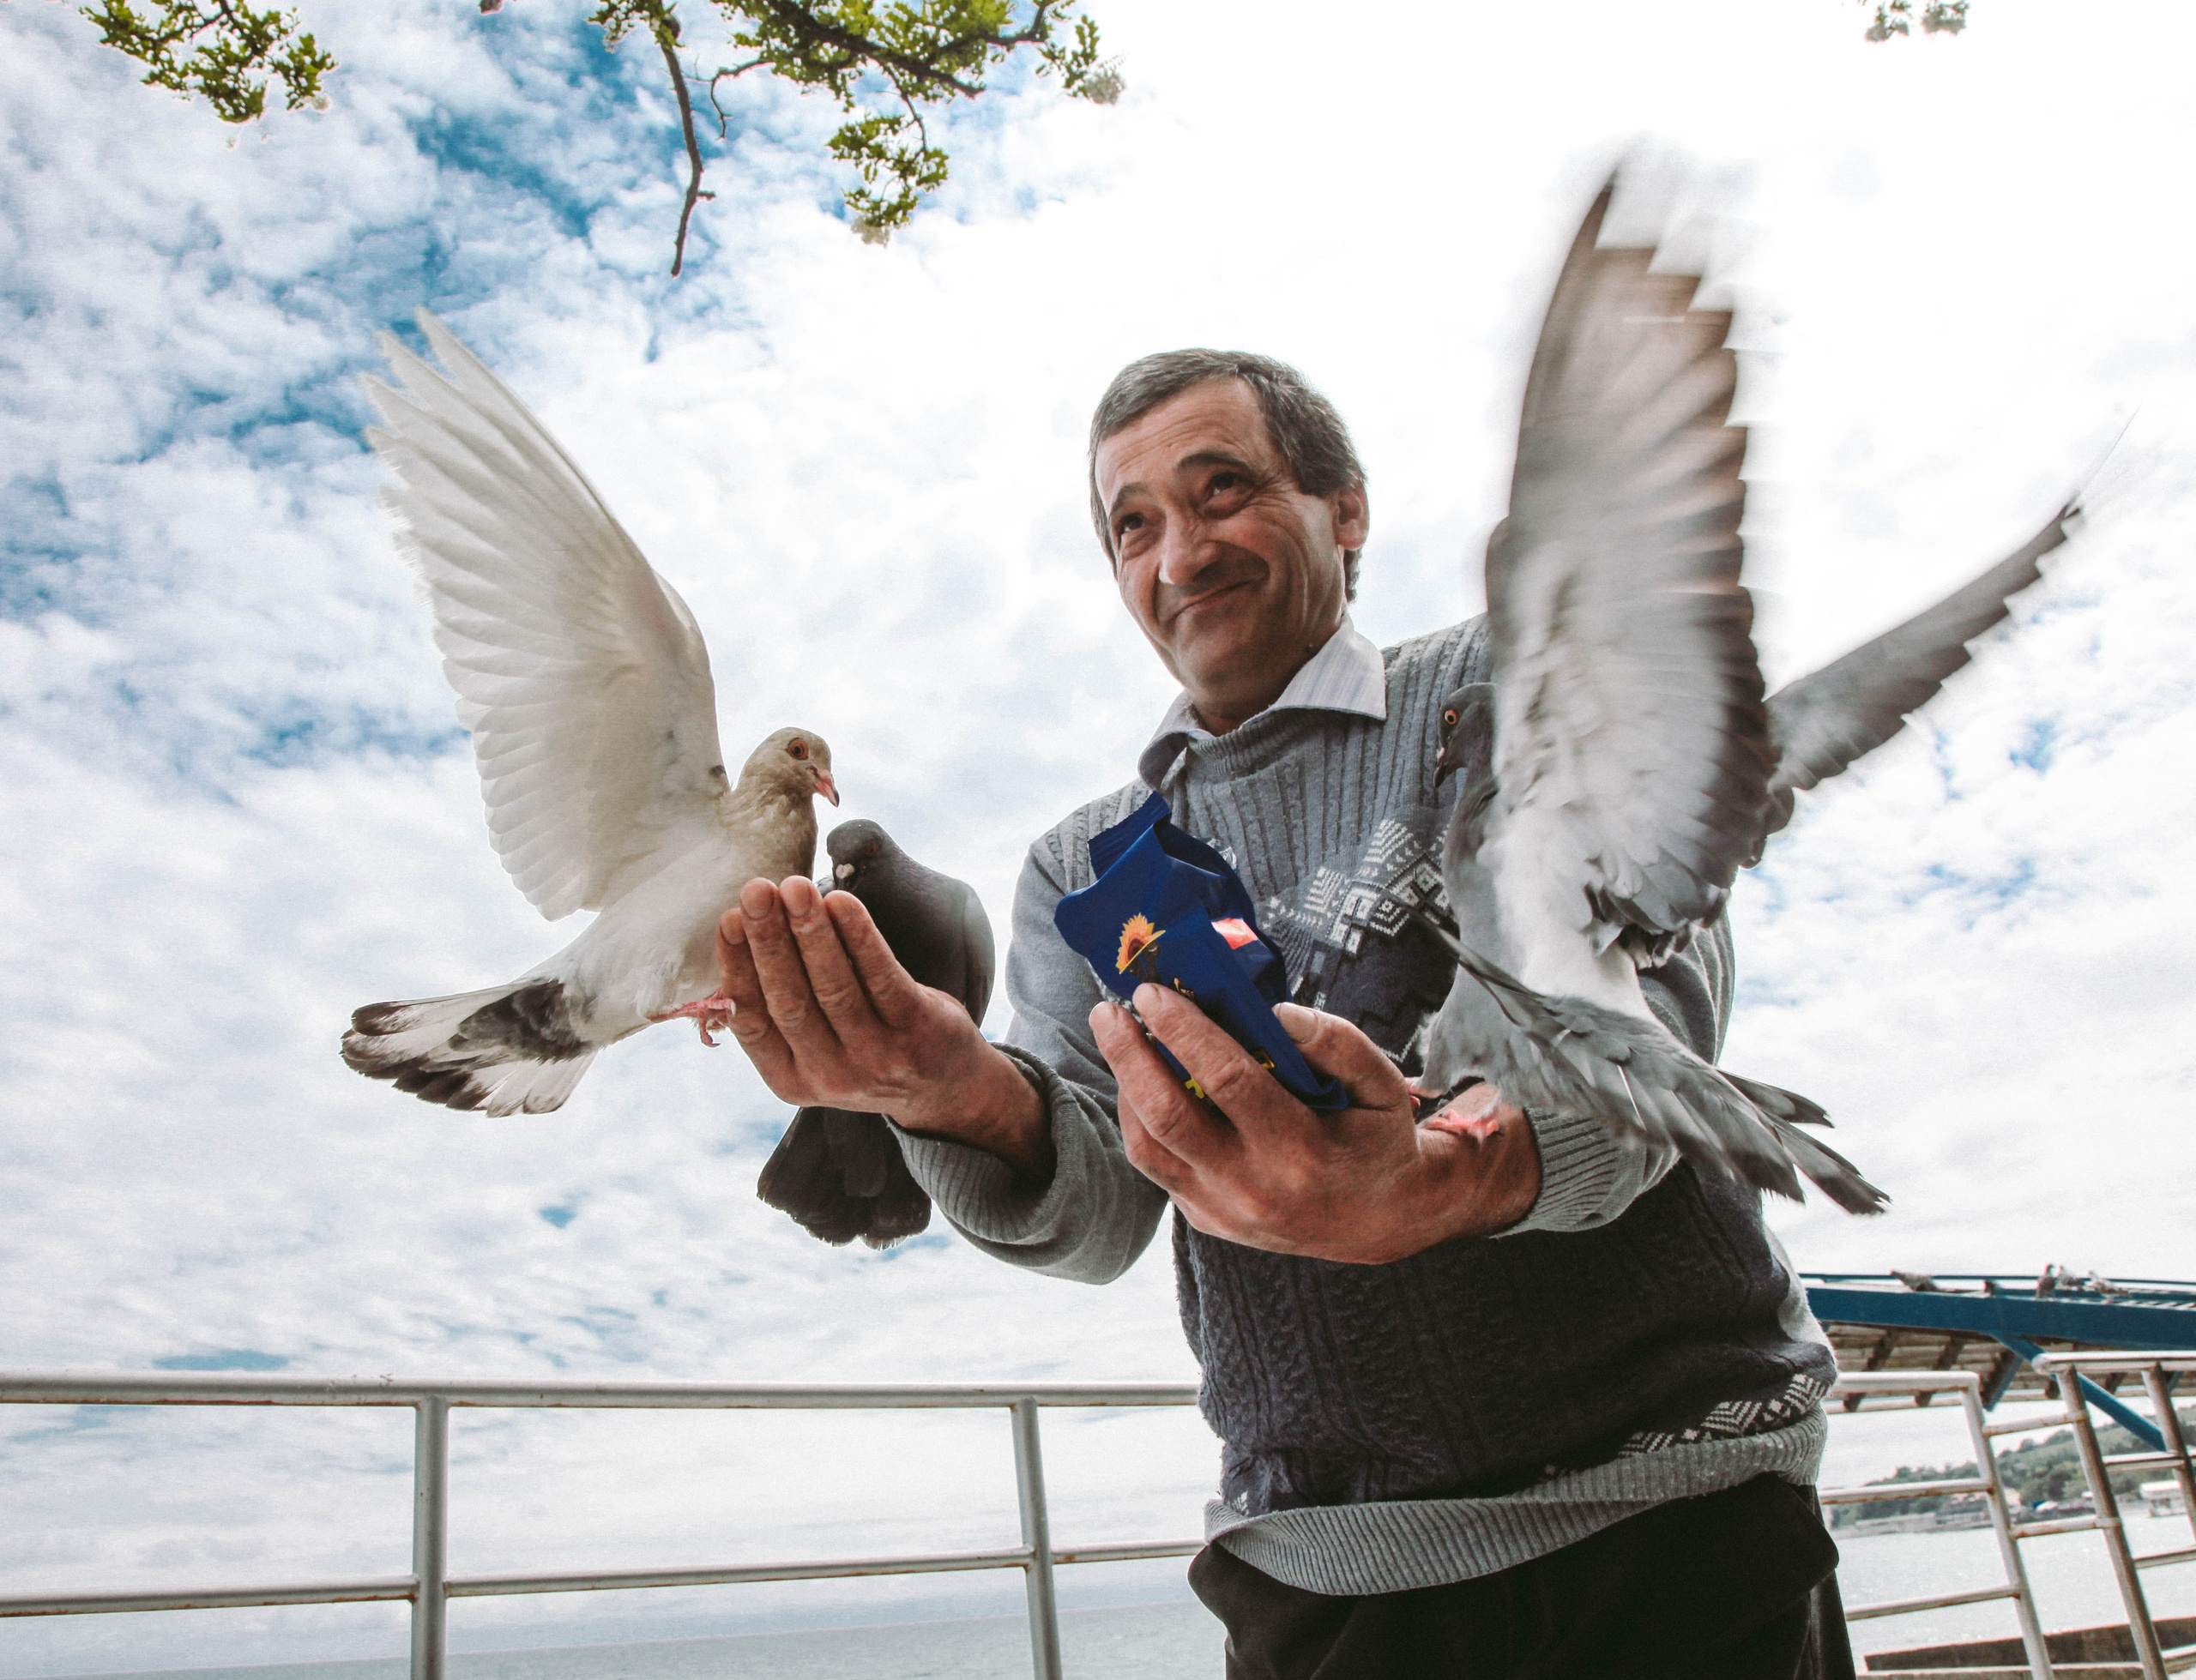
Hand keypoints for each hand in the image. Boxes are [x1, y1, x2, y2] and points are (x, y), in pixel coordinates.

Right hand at [714, 876, 1049, 1176]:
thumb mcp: (814, 1050)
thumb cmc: (865, 1048)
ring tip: (796, 887)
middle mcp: (830, 1076)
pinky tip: (842, 903)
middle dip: (769, 941)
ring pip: (834, 987)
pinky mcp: (916, 1030)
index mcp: (790, 1080)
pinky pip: (883, 977)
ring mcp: (876, 1057)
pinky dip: (860, 937)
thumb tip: (742, 935)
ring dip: (811, 932)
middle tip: (756, 891)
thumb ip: (779, 1010)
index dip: (737, 967)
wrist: (945, 1087)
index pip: (753, 1021)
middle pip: (790, 1001)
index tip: (728, 919)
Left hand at [1091, 987, 1539, 1263]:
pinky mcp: (1205, 1219)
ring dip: (1124, 1086)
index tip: (1155, 992)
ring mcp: (1224, 1212)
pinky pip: (1157, 1166)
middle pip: (1168, 1117)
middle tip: (1108, 1010)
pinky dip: (1139, 1118)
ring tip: (1117, 1037)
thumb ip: (1333, 1041)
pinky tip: (1140, 1079)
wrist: (1380, 1221)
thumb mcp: (1382, 1083)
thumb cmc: (1376, 1138)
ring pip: (1148, 1148)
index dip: (1185, 1031)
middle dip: (1129, 1056)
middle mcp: (1255, 1189)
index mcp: (1302, 1152)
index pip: (1228, 1080)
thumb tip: (1272, 1014)